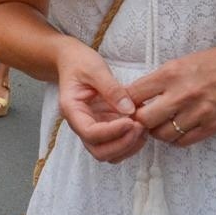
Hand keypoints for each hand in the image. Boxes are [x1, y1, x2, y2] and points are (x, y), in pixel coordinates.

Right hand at [57, 41, 145, 162]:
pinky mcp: (103, 126)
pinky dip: (130, 142)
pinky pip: (116, 144)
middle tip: (140, 127)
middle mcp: (80, 124)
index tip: (131, 121)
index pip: (90, 133)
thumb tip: (128, 109)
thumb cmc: (80, 63)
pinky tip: (141, 127)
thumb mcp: (95, 69)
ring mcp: (92, 128)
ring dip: (128, 146)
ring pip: (109, 153)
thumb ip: (111, 89)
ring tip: (143, 128)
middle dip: (122, 144)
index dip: (112, 132)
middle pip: (99, 151)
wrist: (72, 61)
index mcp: (72, 110)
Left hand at [125, 42, 215, 147]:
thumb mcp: (182, 62)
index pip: (134, 94)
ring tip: (159, 125)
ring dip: (157, 132)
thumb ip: (160, 79)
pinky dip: (175, 139)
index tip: (124, 106)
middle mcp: (182, 94)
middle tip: (140, 120)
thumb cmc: (214, 63)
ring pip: (163, 134)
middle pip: (144, 119)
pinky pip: (183, 142)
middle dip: (138, 121)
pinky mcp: (211, 126)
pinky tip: (176, 130)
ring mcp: (198, 112)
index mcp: (171, 73)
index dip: (124, 103)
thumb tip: (136, 95)